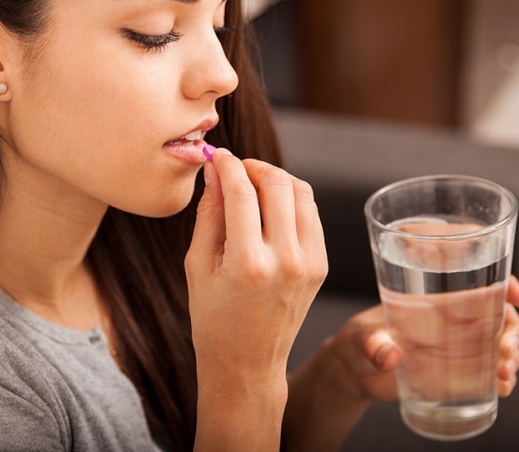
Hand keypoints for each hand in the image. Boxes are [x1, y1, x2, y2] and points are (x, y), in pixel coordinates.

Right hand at [185, 149, 327, 445]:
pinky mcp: (321, 266)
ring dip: (276, 178)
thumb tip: (215, 170)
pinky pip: (311, 214)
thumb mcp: (198, 264)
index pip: (241, 191)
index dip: (227, 165)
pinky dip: (292, 200)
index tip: (216, 155)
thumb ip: (209, 213)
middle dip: (253, 166)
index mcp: (248, 264)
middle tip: (235, 167)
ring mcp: (309, 263)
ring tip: (253, 184)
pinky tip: (271, 207)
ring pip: (301, 193)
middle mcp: (285, 261)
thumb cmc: (213, 317)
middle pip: (277, 184)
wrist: (247, 363)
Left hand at [326, 276, 518, 401]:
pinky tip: (503, 389)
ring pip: (501, 345)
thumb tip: (389, 356)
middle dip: (513, 329)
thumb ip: (374, 344)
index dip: (506, 284)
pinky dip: (503, 380)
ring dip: (512, 357)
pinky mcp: (458, 374)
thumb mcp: (363, 338)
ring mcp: (460, 348)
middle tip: (506, 347)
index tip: (518, 295)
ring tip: (504, 374)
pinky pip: (490, 373)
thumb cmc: (359, 342)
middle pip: (500, 316)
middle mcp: (455, 322)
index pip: (480, 283)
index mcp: (437, 301)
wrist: (356, 372)